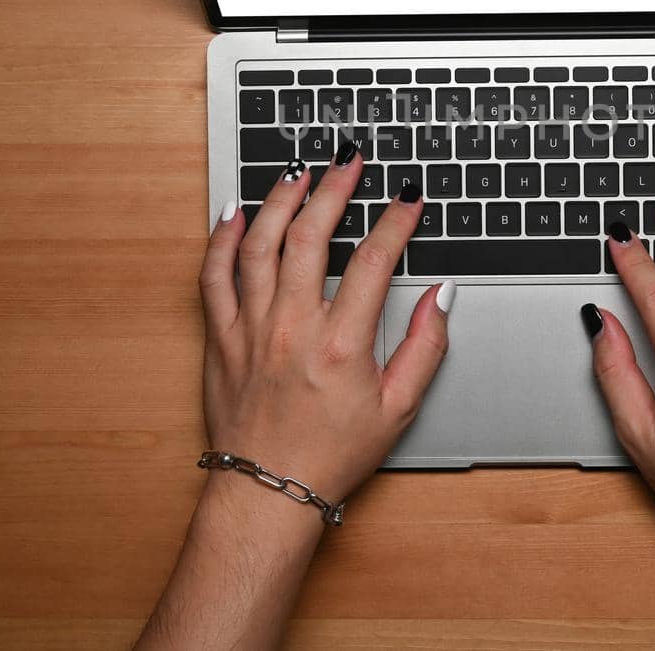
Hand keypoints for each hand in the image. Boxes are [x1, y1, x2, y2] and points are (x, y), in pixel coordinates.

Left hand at [199, 147, 454, 505]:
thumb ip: (425, 346)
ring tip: (299, 174)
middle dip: (334, 188)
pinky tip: (236, 213)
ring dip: (280, 201)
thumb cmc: (331, 454)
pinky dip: (222, 239)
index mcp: (341, 344)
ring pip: (260, 244)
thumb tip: (441, 295)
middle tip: (349, 163)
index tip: (407, 199)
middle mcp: (292, 327)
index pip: (375, 260)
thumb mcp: (399, 407)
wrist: (268, 491)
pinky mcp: (219, 337)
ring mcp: (250, 328)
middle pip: (312, 235)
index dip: (396, 221)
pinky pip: (213, 275)